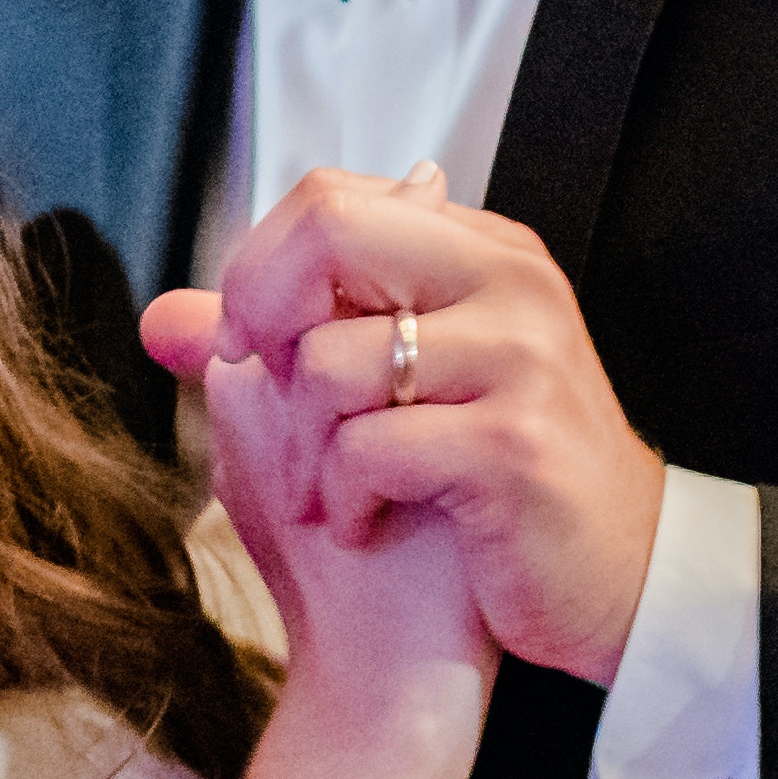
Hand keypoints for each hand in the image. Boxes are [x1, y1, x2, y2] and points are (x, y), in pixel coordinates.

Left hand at [146, 165, 666, 683]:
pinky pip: (369, 449)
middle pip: (333, 229)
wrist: (615, 581)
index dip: (262, 265)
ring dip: (303, 448)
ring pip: (333, 360)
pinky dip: (342, 498)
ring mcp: (521, 360)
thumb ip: (279, 344)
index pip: (334, 197)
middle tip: (264, 389)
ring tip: (331, 489)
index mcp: (480, 254)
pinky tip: (367, 523)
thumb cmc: (488, 486)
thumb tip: (162, 319)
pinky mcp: (515, 447)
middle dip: (264, 313)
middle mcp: (509, 284)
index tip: (248, 341)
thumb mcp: (388, 392)